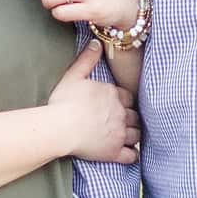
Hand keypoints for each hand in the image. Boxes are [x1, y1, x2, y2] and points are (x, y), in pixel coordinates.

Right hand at [50, 41, 142, 166]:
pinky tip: (129, 153)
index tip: (119, 104)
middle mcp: (121, 113)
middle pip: (135, 115)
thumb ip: (87, 58)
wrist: (59, 127)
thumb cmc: (64, 102)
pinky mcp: (114, 152)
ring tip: (128, 136)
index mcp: (113, 94)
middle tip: (124, 121)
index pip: (128, 97)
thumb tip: (97, 43)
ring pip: (136, 134)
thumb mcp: (73, 75)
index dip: (124, 101)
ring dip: (134, 134)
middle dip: (131, 118)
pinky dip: (132, 154)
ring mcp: (119, 134)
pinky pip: (131, 155)